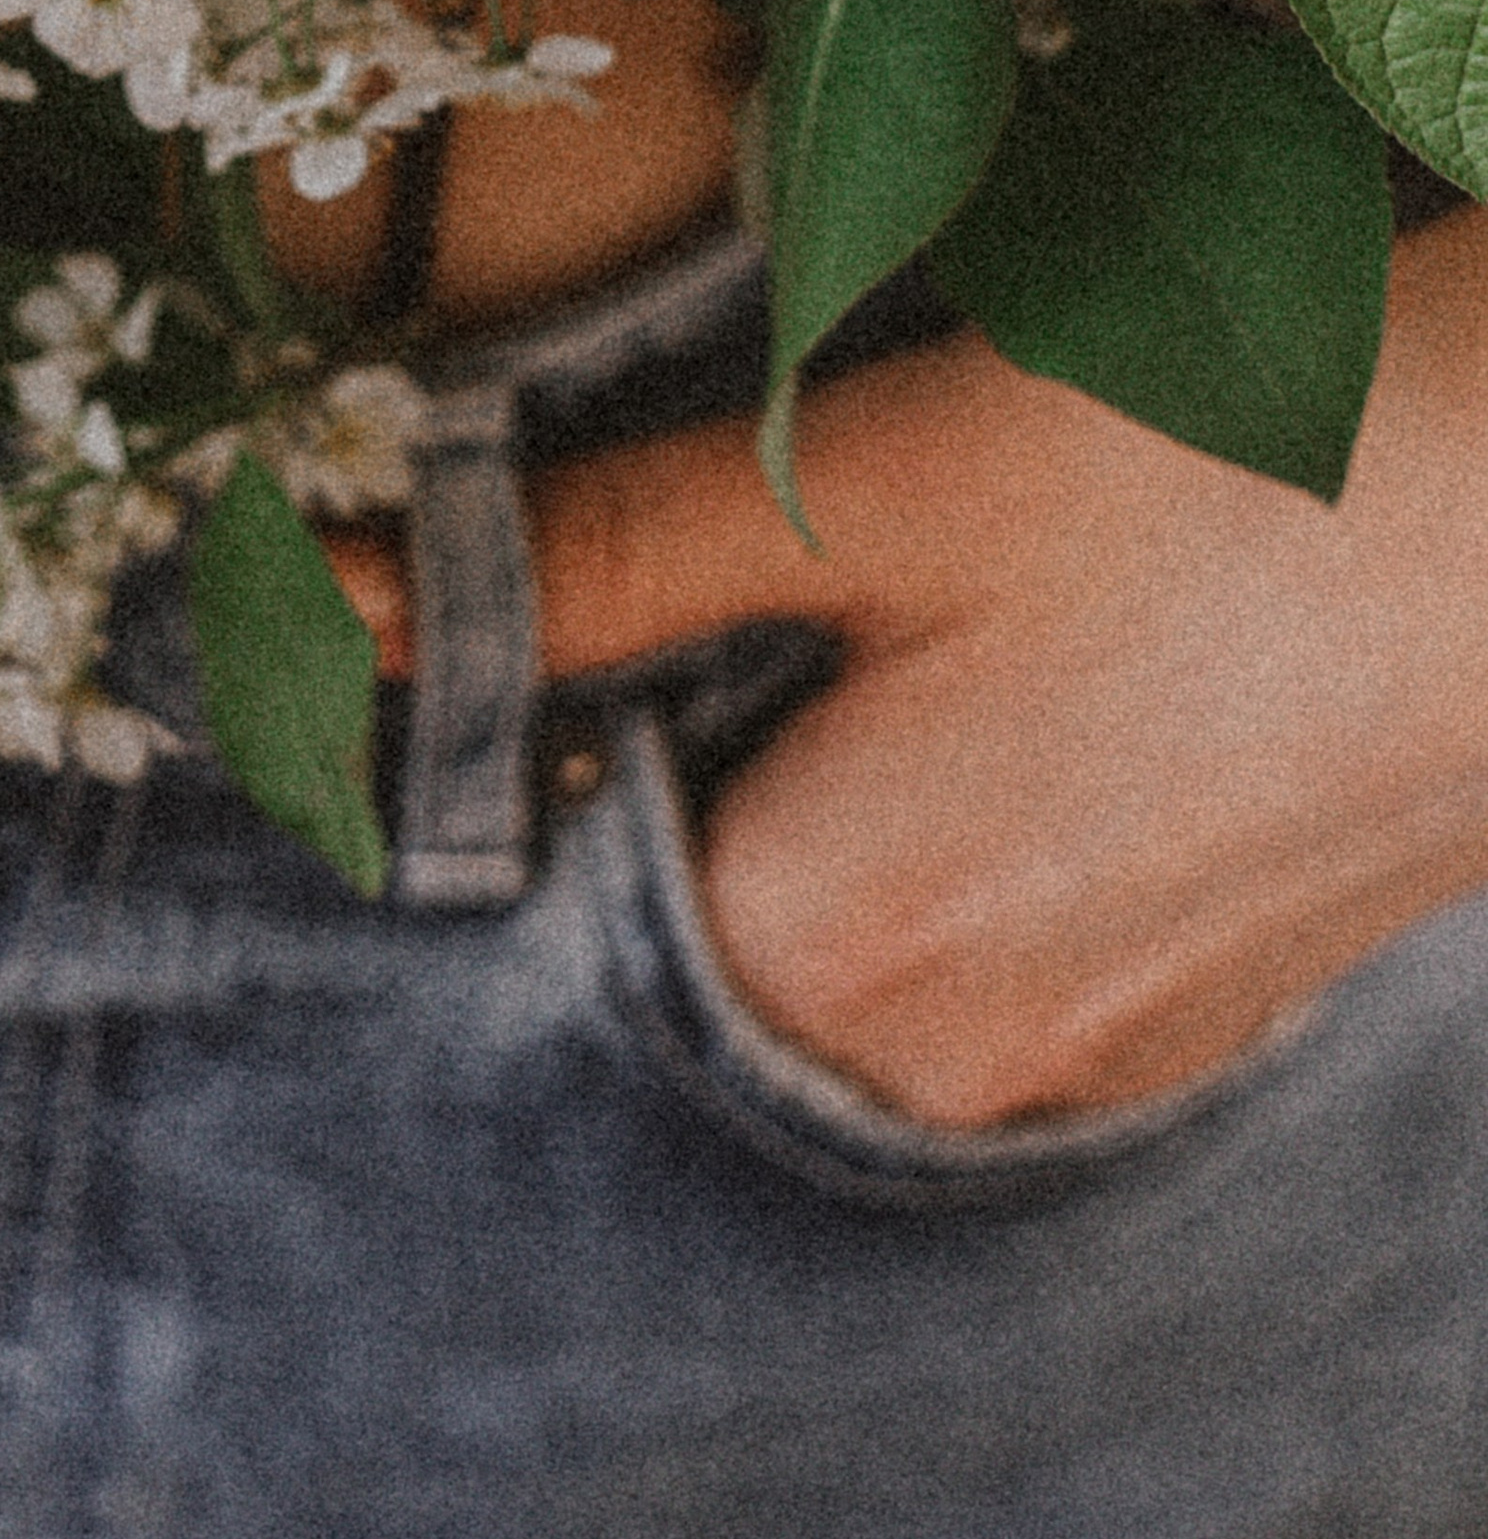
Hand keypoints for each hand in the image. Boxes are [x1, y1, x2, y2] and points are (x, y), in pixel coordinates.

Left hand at [332, 206, 1487, 1130]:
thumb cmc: (1214, 472)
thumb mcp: (857, 479)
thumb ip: (581, 559)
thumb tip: (323, 593)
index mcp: (840, 952)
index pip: (540, 892)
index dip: (498, 725)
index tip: (522, 588)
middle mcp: (956, 1067)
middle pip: (690, 915)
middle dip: (663, 743)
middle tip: (760, 557)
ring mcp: (1098, 1056)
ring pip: (844, 925)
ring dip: (815, 771)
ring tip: (917, 596)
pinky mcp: (1199, 1006)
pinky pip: (989, 942)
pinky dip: (953, 815)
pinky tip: (1034, 668)